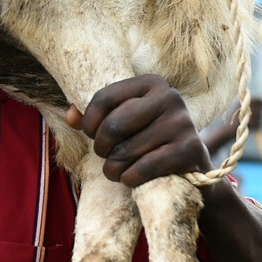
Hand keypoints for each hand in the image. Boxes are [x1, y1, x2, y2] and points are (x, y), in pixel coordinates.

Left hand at [66, 74, 211, 186]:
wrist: (190, 165)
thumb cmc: (147, 139)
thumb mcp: (123, 121)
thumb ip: (94, 117)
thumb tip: (70, 115)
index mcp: (151, 83)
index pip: (104, 98)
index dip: (89, 122)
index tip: (90, 135)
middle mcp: (170, 97)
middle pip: (113, 126)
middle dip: (101, 148)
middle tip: (104, 156)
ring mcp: (182, 122)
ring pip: (126, 151)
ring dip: (113, 168)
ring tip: (115, 170)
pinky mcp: (190, 149)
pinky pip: (144, 167)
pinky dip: (129, 178)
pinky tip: (130, 178)